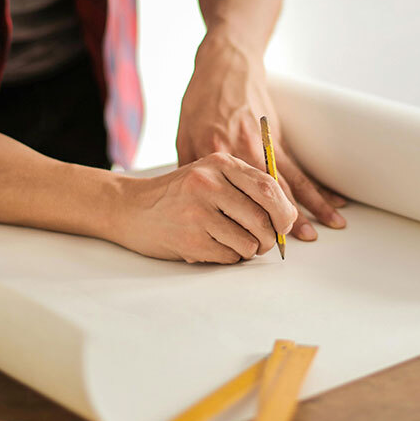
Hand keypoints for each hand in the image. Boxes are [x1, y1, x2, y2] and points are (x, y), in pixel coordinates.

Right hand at [114, 152, 297, 262]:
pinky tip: (214, 247)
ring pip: (249, 242)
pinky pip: (229, 256)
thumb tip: (289, 217)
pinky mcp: (189, 239)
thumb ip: (246, 187)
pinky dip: (229, 257)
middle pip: (263, 218)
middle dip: (271, 237)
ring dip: (248, 250)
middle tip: (264, 242)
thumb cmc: (179, 195)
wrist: (130, 207)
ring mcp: (197, 212)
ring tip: (233, 243)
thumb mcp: (210, 175)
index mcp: (220, 163)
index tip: (285, 224)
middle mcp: (208, 184)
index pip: (269, 187)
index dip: (284, 211)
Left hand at [175, 33, 346, 240]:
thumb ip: (189, 169)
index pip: (230, 196)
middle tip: (295, 244)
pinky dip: (317, 185)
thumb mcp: (183, 134)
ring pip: (289, 182)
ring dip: (311, 206)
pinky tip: (333, 200)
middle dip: (282, 220)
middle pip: (265, 193)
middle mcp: (242, 151)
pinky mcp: (277, 138)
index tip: (250, 242)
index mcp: (215, 154)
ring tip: (328, 228)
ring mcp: (264, 144)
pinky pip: (299, 167)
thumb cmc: (200, 99)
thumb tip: (193, 201)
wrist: (226, 64)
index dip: (242, 220)